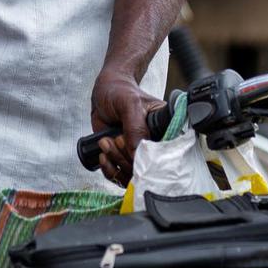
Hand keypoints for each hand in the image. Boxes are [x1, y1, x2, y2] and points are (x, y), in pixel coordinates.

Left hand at [90, 67, 164, 187]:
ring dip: (116, 161)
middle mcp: (154, 144)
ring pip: (131, 175)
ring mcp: (138, 152)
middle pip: (146, 169)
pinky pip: (119, 176)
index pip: (164, 155)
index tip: (132, 147)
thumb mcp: (130, 104)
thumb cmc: (120, 91)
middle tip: (116, 138)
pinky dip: (109, 169)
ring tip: (105, 142)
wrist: (105, 91)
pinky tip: (103, 153)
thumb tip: (136, 154)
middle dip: (126, 157)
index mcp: (164, 128)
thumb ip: (135, 127)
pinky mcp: (124, 158)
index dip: (148, 158)